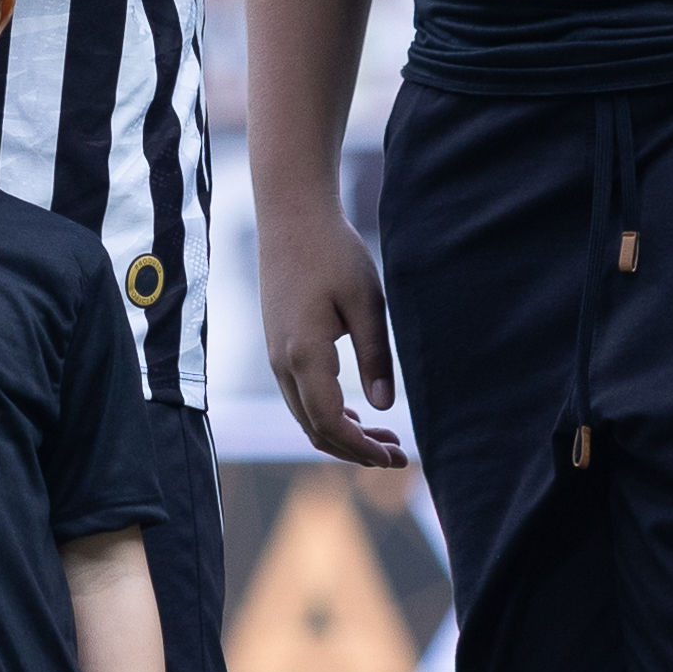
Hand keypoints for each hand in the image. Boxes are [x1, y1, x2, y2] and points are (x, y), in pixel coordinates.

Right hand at [256, 199, 409, 468]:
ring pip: (305, 416)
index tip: (395, 456)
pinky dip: (328, 415)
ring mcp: (274, 355)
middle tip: (398, 456)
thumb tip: (384, 408)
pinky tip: (358, 414)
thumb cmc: (332, 251)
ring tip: (385, 439)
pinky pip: (300, 396)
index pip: (330, 423)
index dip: (362, 449)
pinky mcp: (277, 346)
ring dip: (342, 435)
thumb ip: (375, 355)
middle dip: (355, 450)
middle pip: (314, 428)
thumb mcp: (366, 302)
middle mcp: (281, 362)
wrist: (291, 215)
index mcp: (304, 354)